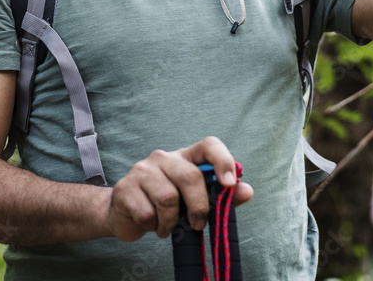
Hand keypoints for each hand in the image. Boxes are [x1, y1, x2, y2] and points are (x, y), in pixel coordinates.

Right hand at [104, 137, 253, 241]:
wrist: (125, 214)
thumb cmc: (165, 205)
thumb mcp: (193, 201)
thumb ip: (221, 197)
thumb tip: (247, 191)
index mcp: (185, 157)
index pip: (208, 145)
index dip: (222, 160)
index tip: (229, 183)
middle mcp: (163, 158)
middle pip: (190, 177)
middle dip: (199, 207)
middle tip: (197, 225)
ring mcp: (142, 170)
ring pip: (168, 198)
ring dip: (171, 222)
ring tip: (168, 227)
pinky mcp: (126, 188)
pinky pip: (147, 213)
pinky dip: (154, 226)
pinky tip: (152, 225)